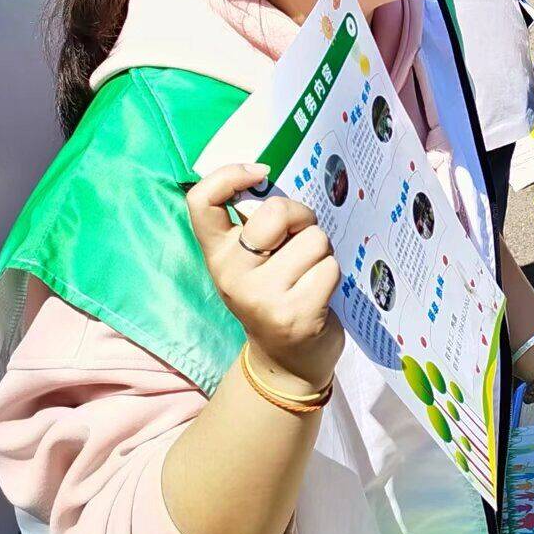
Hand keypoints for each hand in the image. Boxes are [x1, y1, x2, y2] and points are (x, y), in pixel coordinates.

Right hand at [186, 166, 344, 393]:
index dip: (229, 175)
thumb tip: (273, 176)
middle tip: (299, 239)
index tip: (260, 172)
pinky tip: (317, 294)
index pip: (201, 201)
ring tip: (308, 274)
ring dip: (321, 251)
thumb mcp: (254, 261)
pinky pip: (329, 266)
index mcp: (218, 254)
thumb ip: (257, 224)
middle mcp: (232, 274)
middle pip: (276, 212)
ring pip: (313, 238)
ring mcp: (262, 297)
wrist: (285, 362)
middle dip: (301, 217)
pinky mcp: (295, 315)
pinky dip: (331, 274)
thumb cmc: (275, 292)